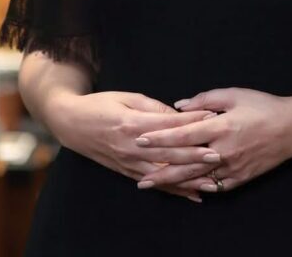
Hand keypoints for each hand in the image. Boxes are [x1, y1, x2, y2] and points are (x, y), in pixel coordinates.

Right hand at [46, 90, 219, 202]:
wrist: (72, 123)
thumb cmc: (101, 105)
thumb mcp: (127, 98)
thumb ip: (154, 107)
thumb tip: (179, 115)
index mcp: (133, 123)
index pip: (169, 124)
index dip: (192, 121)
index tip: (212, 117)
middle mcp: (132, 146)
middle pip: (169, 153)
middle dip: (195, 155)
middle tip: (219, 154)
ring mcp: (130, 162)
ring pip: (165, 174)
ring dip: (189, 178)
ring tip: (212, 180)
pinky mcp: (127, 172)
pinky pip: (155, 183)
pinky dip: (174, 190)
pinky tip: (192, 194)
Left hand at [133, 88, 291, 193]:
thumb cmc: (264, 107)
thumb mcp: (234, 95)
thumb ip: (205, 99)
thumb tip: (179, 106)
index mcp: (220, 127)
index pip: (183, 134)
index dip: (161, 138)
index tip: (141, 140)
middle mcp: (223, 151)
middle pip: (184, 162)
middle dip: (159, 167)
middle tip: (137, 172)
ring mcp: (232, 167)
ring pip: (196, 177)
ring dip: (172, 182)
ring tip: (151, 184)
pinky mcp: (241, 178)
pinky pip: (215, 186)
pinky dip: (197, 187)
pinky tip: (183, 188)